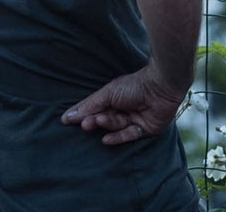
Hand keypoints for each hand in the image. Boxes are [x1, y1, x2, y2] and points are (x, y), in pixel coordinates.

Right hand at [60, 64, 184, 145]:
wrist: (160, 86)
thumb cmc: (134, 85)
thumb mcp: (108, 94)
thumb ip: (90, 105)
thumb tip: (69, 116)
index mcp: (115, 97)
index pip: (95, 107)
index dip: (81, 114)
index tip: (65, 120)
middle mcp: (124, 108)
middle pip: (104, 119)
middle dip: (94, 121)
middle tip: (84, 124)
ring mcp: (134, 119)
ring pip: (115, 127)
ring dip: (106, 125)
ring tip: (97, 121)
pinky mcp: (145, 129)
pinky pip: (128, 136)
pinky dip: (117, 138)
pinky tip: (106, 139)